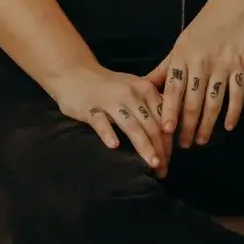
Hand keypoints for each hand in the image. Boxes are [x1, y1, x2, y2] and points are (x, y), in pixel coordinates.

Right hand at [45, 66, 170, 173]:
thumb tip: (168, 134)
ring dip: (144, 146)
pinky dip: (108, 133)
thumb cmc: (108, 86)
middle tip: (163, 170)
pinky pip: (100, 121)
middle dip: (160, 149)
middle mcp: (131, 94)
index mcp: (145, 89)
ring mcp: (110, 100)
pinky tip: (114, 146)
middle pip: (150, 125)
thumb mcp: (134, 89)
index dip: (168, 141)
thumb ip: (150, 106)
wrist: (74, 72)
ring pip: (131, 125)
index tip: (169, 161)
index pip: (162, 118)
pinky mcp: (90, 107)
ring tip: (151, 164)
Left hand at [147, 0, 243, 150]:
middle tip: (183, 145)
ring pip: (213, 101)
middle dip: (187, 125)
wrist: (235, 6)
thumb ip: (165, 69)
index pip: (173, 89)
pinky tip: (228, 126)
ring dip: (207, 124)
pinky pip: (237, 93)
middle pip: (192, 100)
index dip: (169, 111)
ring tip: (201, 141)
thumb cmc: (204, 27)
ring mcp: (222, 65)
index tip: (165, 131)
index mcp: (182, 57)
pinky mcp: (241, 65)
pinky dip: (233, 111)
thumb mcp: (180, 45)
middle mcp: (201, 62)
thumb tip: (145, 87)